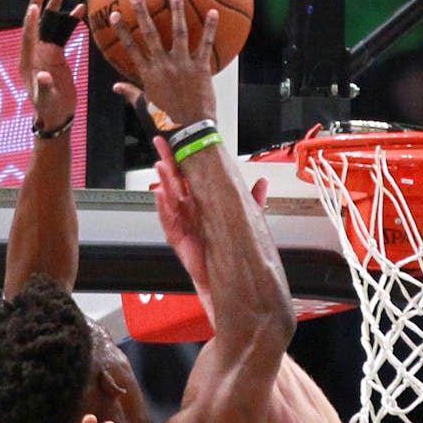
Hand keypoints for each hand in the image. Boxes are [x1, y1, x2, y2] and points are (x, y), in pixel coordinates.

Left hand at [20, 0, 84, 131]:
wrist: (56, 114)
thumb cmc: (48, 108)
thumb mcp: (46, 99)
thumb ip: (44, 87)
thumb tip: (44, 75)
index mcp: (28, 60)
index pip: (28, 36)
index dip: (31, 22)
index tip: (35, 6)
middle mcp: (35, 51)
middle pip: (37, 22)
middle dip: (41, 3)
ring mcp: (46, 51)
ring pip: (50, 24)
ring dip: (56, 7)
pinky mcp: (57, 54)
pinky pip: (62, 33)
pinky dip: (69, 21)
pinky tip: (78, 10)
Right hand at [110, 0, 217, 125]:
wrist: (190, 130)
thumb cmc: (167, 120)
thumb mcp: (145, 106)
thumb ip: (130, 93)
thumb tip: (115, 87)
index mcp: (148, 73)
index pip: (131, 47)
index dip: (123, 30)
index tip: (116, 14)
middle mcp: (163, 65)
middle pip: (150, 34)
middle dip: (143, 13)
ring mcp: (182, 65)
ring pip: (178, 33)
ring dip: (176, 12)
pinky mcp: (201, 68)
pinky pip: (205, 44)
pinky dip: (209, 28)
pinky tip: (212, 12)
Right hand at [152, 134, 268, 303]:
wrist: (235, 282)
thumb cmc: (236, 253)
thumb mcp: (247, 222)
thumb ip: (253, 201)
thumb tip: (262, 181)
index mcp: (205, 206)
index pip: (193, 178)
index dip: (186, 159)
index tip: (182, 140)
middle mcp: (192, 214)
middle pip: (177, 184)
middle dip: (169, 163)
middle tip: (162, 143)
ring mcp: (184, 227)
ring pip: (171, 201)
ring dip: (164, 183)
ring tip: (161, 166)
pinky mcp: (181, 242)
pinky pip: (169, 224)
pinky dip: (164, 210)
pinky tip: (160, 197)